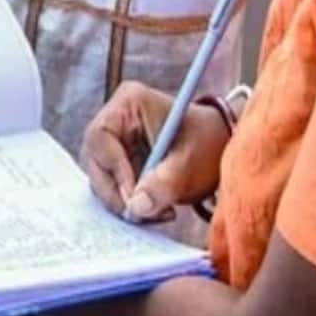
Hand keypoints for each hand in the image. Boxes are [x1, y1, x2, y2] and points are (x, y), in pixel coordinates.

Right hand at [80, 81, 230, 223]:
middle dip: (116, 191)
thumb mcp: (189, 164)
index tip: (134, 196)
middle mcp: (115, 118)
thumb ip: (163, 184)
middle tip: (142, 213)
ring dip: (123, 201)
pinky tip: (155, 209)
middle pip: (94, 159)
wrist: (220, 148)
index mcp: (129, 102)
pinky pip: (111, 186)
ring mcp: (114, 140)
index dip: (113, 168)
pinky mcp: (119, 160)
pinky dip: (129, 202)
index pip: (100, 137)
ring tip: (159, 211)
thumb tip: (135, 207)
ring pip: (100, 177)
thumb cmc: (207, 144)